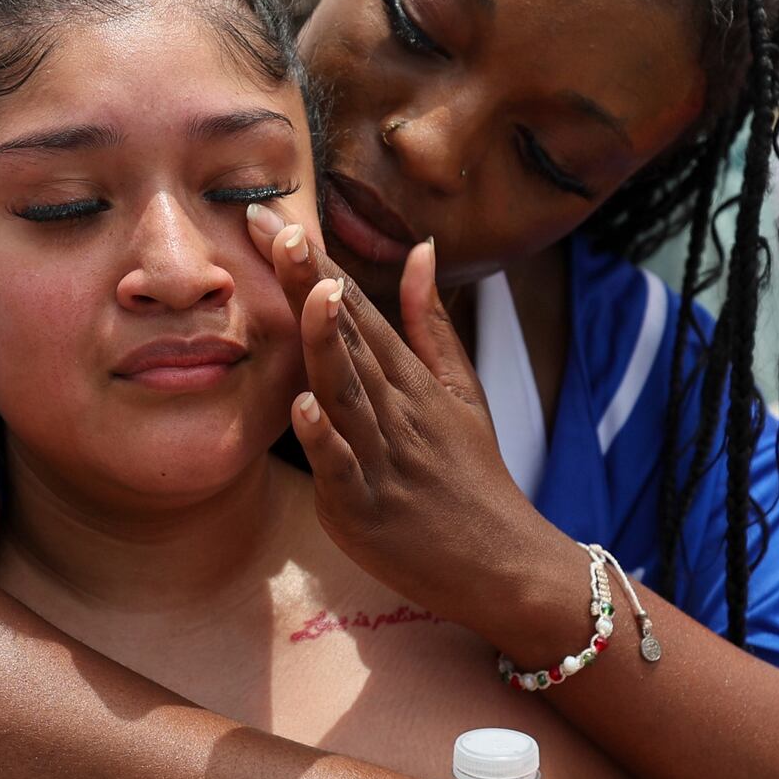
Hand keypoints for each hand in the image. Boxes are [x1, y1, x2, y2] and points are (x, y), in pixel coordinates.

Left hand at [244, 204, 557, 631]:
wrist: (503, 564)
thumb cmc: (471, 475)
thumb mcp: (460, 389)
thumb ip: (428, 320)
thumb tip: (418, 248)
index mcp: (410, 380)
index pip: (358, 309)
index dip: (319, 261)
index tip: (276, 214)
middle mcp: (395, 410)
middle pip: (349, 338)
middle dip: (312, 280)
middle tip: (276, 227)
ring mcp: (381, 459)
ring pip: (348, 393)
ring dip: (326, 344)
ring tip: (308, 294)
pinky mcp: (365, 510)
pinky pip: (343, 469)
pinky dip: (324, 440)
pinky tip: (302, 407)